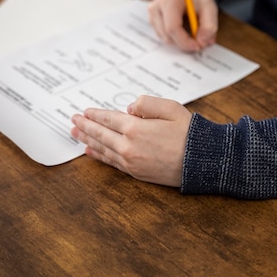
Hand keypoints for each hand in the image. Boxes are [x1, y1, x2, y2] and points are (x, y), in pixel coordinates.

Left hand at [70, 95, 191, 186]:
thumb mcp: (171, 108)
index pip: (109, 119)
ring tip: (75, 135)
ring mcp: (131, 162)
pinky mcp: (136, 173)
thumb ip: (147, 103)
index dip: (95, 115)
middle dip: (85, 127)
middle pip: (101, 134)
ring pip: (103, 149)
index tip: (85, 112)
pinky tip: (90, 152)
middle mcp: (129, 146)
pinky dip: (99, 156)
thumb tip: (129, 108)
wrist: (202, 161)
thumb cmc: (190, 133)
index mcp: (136, 128)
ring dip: (88, 141)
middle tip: (73, 121)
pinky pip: (112, 163)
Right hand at [148, 0, 217, 51]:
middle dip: (184, 43)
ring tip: (193, 33)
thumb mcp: (209, 8)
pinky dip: (176, 39)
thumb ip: (209, 25)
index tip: (198, 46)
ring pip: (166, 39)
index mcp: (169, 0)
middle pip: (167, 36)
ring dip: (180, 41)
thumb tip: (202, 42)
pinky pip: (164, 37)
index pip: (172, 28)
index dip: (185, 41)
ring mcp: (152, 15)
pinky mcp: (152, 22)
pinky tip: (184, 31)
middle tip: (199, 42)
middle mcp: (156, 7)